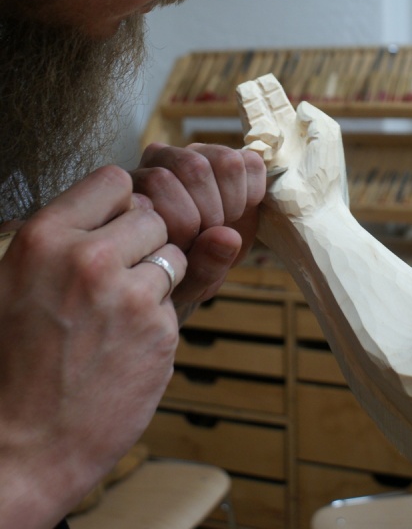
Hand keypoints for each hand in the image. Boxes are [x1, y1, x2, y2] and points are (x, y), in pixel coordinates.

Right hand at [0, 165, 183, 523]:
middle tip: (113, 283)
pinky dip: (159, 320)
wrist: (20, 449)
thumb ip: (65, 239)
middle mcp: (87, 257)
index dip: (121, 204)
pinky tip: (125, 349)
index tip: (113, 229)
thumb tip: (122, 201)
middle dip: (143, 243)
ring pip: (173, 255)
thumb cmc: (13, 364)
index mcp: (44, 238)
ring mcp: (127, 294)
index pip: (113, 180)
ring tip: (118, 316)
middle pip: (152, 215)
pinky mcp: (159, 331)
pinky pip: (178, 301)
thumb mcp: (17, 283)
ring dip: (158, 279)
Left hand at [130, 142, 265, 304]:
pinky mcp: (228, 157)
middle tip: (208, 237)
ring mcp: (197, 154)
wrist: (193, 264)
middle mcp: (162, 160)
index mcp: (137, 186)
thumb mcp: (182, 283)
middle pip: (194, 167)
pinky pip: (251, 163)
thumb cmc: (176, 274)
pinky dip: (253, 191)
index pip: (160, 181)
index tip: (185, 251)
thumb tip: (227, 235)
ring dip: (233, 200)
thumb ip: (201, 267)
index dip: (182, 222)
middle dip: (210, 212)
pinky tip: (241, 211)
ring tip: (225, 223)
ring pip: (224, 160)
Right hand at [238, 73, 348, 216]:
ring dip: (249, 109)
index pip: (280, 110)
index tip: (263, 81)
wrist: (313, 213)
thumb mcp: (328, 139)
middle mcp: (280, 147)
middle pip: (262, 116)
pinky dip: (256, 137)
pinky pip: (249, 148)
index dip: (271, 95)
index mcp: (299, 139)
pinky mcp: (253, 173)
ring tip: (245, 90)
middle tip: (247, 85)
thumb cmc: (325, 180)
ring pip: (252, 128)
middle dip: (254, 100)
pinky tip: (264, 132)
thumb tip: (299, 106)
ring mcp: (265, 159)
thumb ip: (316, 118)